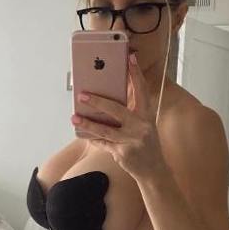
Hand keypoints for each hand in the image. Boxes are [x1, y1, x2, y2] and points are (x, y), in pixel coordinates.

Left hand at [71, 54, 168, 181]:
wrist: (154, 171)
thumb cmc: (146, 145)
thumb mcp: (144, 127)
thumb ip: (129, 115)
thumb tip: (105, 102)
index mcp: (147, 116)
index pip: (142, 91)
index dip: (136, 75)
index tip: (130, 58)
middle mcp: (141, 127)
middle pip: (117, 110)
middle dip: (98, 101)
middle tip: (82, 95)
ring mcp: (132, 141)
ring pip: (105, 130)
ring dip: (88, 123)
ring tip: (74, 117)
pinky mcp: (123, 153)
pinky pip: (103, 143)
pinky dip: (93, 138)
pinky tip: (82, 133)